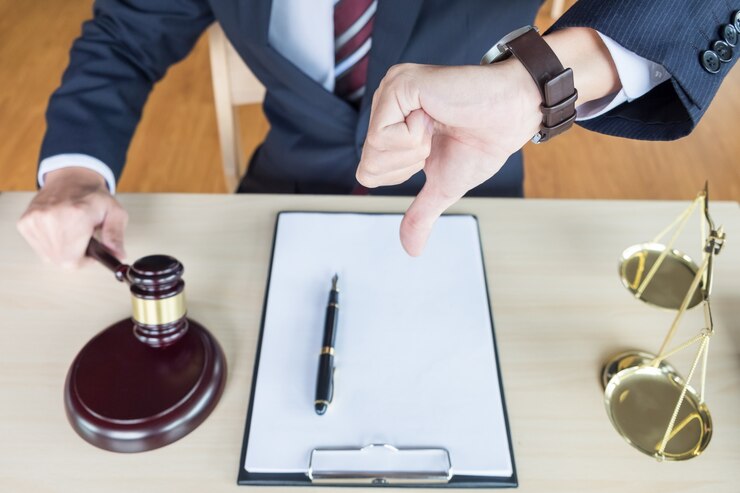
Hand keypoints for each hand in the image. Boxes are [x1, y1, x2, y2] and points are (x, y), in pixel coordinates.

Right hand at [17, 167, 127, 267]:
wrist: (70, 179)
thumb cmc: (93, 197)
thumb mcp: (115, 213)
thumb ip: (116, 236)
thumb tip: (118, 255)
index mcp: (76, 216)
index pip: (73, 260)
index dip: (85, 260)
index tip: (92, 251)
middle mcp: (51, 218)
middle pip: (61, 260)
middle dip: (75, 255)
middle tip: (83, 240)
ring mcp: (35, 220)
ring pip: (49, 256)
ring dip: (63, 250)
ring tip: (72, 233)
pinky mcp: (25, 222)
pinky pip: (39, 248)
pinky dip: (51, 244)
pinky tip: (60, 231)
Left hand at [356, 28, 619, 255]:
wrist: (510, 118)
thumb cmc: (482, 142)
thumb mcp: (443, 186)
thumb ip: (421, 214)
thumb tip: (411, 250)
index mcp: (391, 123)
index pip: (368, 172)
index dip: (401, 173)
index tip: (431, 151)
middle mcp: (385, 104)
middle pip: (368, 163)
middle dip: (407, 163)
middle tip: (435, 138)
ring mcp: (390, 90)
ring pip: (373, 150)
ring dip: (413, 149)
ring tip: (436, 125)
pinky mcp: (399, 84)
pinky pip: (383, 135)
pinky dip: (414, 137)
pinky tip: (434, 115)